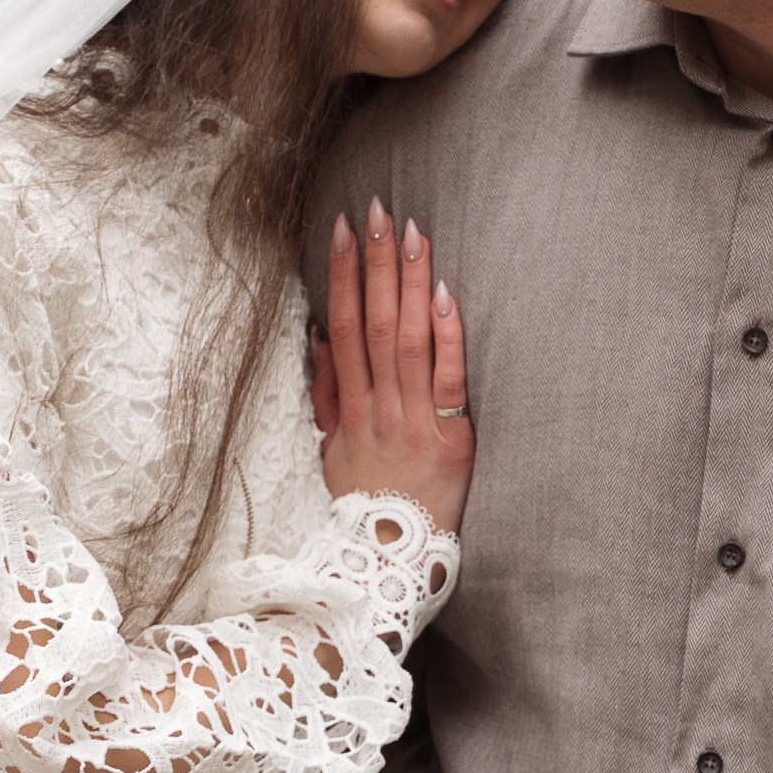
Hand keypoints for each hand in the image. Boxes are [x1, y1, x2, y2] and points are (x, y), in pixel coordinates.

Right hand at [311, 202, 473, 537]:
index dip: (342, 274)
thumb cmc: (365, 503)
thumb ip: (328, 393)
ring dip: (409, 283)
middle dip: (374, 262)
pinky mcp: (452, 437)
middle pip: (373, 322)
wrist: (390, 563)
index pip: (342, 326)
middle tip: (378, 209)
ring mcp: (414, 420)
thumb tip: (319, 336)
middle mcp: (378, 406)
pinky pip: (448, 379)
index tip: (342, 228)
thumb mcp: (332, 449)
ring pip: (408, 339)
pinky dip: (446, 336)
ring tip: (412, 233)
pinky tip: (445, 295)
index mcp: (350, 407)